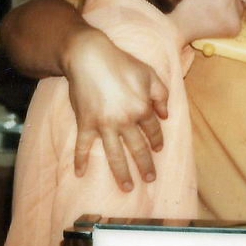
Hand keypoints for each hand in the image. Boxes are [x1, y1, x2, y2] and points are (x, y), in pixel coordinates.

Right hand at [62, 27, 169, 189]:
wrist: (89, 57)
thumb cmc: (121, 62)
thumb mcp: (149, 73)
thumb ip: (161, 94)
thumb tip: (166, 115)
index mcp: (142, 108)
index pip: (153, 131)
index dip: (157, 141)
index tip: (158, 150)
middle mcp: (125, 121)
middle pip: (138, 148)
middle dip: (145, 166)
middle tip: (150, 179)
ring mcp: (105, 125)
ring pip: (115, 154)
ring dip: (121, 173)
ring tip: (127, 188)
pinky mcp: (86, 123)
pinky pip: (82, 146)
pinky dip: (80, 160)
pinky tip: (80, 174)